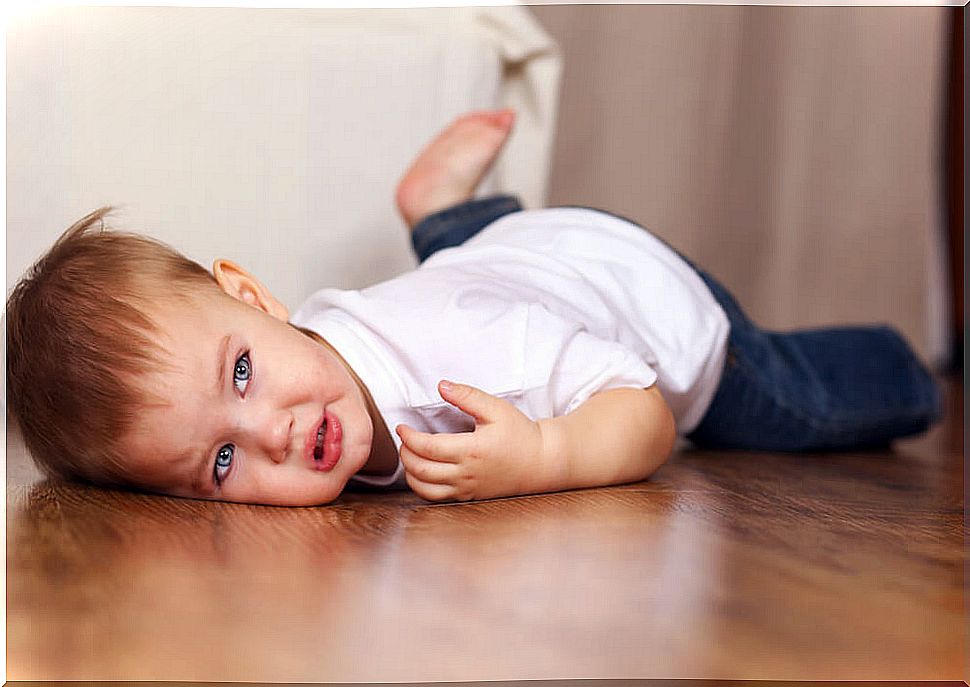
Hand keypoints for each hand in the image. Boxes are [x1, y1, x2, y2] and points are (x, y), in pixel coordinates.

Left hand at [396, 380, 544, 501]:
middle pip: (421, 469)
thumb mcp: (496, 408)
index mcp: (471, 450)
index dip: (408, 437)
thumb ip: (467, 396)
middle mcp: (466, 473)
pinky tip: (421, 473)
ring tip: (409, 455)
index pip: (427, 447)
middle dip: (405, 453)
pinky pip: (437, 498)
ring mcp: (467, 488)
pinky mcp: (469, 496)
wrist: (541, 462)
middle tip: (404, 439)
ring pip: (425, 488)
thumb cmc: (519, 434)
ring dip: (410, 472)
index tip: (402, 427)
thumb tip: (442, 386)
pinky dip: (421, 487)